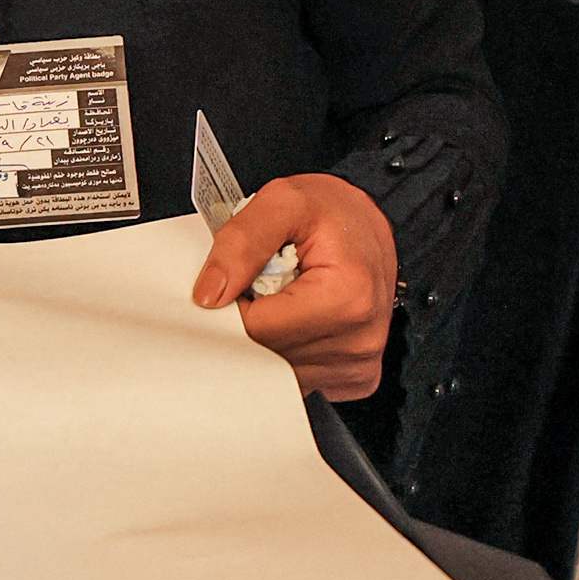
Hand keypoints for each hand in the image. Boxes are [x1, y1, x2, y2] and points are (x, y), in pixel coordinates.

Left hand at [197, 171, 395, 401]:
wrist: (370, 226)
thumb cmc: (334, 213)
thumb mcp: (283, 201)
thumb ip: (241, 243)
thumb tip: (208, 295)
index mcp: (347, 297)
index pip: (257, 330)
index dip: (235, 304)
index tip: (242, 281)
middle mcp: (360, 340)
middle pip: (266, 357)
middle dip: (252, 322)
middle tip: (266, 285)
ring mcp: (359, 365)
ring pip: (278, 373)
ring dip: (269, 338)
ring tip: (287, 300)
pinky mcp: (355, 378)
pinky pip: (299, 379)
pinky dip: (288, 352)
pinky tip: (299, 321)